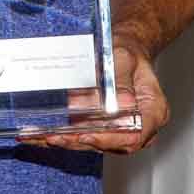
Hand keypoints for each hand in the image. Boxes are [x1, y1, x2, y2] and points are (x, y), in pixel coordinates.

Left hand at [31, 41, 168, 152]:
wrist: (125, 50)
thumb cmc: (129, 53)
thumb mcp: (125, 58)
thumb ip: (121, 80)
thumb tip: (117, 103)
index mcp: (153, 111)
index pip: (134, 136)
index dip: (109, 139)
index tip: (87, 135)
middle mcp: (138, 125)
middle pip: (110, 143)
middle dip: (79, 142)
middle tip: (54, 138)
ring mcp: (120, 128)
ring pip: (94, 142)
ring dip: (66, 142)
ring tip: (40, 138)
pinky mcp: (103, 125)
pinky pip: (84, 133)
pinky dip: (63, 135)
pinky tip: (40, 134)